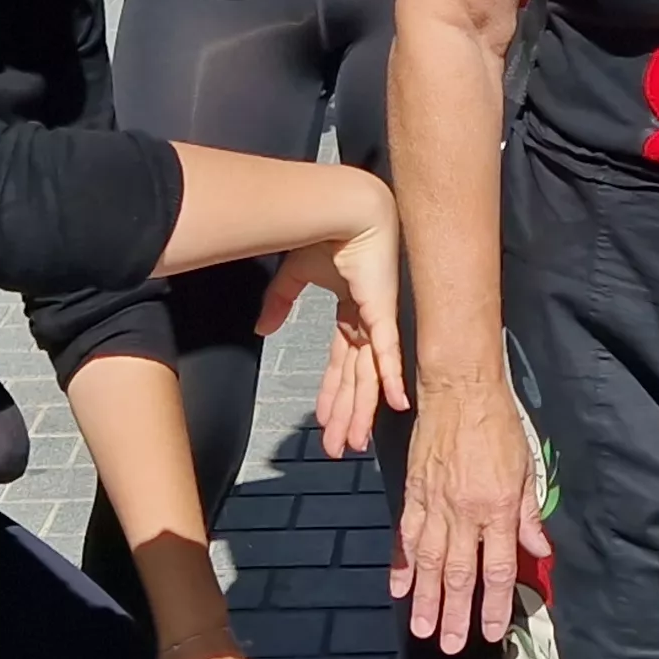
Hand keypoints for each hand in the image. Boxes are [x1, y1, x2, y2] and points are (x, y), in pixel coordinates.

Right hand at [258, 170, 406, 456]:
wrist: (343, 209)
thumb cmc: (324, 233)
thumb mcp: (294, 275)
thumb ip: (278, 303)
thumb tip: (261, 328)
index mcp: (349, 313)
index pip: (339, 364)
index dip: (331, 394)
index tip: (324, 422)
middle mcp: (365, 323)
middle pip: (354, 381)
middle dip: (345, 417)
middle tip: (340, 449)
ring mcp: (376, 320)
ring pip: (368, 378)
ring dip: (360, 412)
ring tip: (354, 443)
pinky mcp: (382, 314)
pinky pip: (387, 355)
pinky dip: (391, 381)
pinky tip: (397, 406)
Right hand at [392, 370, 544, 652]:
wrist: (460, 390)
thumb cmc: (498, 426)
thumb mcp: (526, 468)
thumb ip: (529, 514)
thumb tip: (539, 550)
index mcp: (499, 508)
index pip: (497, 568)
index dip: (493, 604)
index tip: (488, 632)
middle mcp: (465, 513)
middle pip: (460, 574)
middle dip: (455, 613)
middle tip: (449, 645)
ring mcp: (435, 504)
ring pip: (430, 562)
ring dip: (426, 599)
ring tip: (422, 629)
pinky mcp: (414, 493)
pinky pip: (406, 536)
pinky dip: (402, 565)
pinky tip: (399, 588)